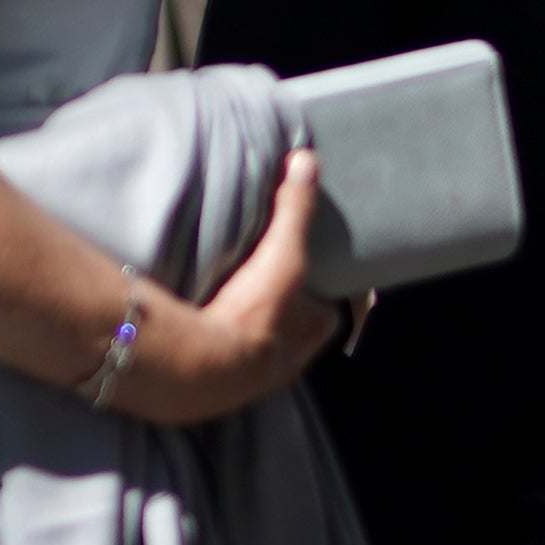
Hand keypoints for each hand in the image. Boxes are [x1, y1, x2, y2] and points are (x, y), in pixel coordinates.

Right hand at [113, 152, 337, 422]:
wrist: (201, 368)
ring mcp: (257, 376)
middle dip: (295, 306)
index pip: (342, 307)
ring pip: (267, 345)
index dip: (338, 287)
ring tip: (243, 298)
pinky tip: (210, 324)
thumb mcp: (283, 253)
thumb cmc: (254, 311)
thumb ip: (295, 208)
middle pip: (303, 326)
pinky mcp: (220, 383)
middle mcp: (293, 358)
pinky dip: (226, 340)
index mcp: (317, 328)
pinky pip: (230, 356)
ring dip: (259, 324)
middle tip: (280, 279)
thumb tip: (307, 161)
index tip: (331, 267)